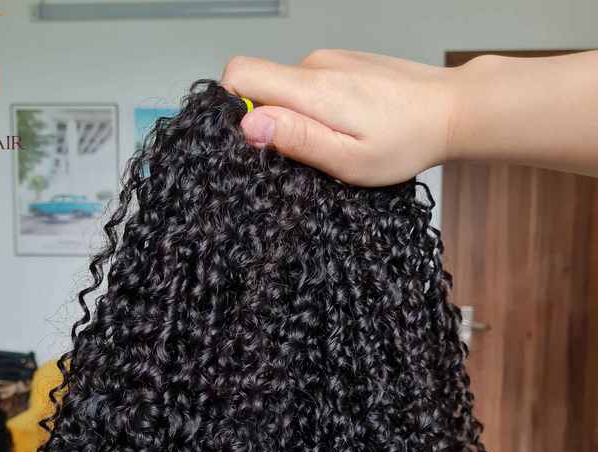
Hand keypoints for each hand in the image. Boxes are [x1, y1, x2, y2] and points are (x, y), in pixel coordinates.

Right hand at [220, 49, 459, 185]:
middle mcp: (314, 65)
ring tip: (333, 141)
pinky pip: (307, 85)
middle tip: (303, 153)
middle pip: (259, 85)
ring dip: (294, 118)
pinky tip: (345, 125)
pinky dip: (313, 109)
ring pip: (284, 89)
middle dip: (266, 121)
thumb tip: (248, 123)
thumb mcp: (348, 159)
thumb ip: (296, 139)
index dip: (231, 106)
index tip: (251, 139)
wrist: (451, 109)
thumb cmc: (405, 141)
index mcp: (312, 88)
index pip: (239, 73)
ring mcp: (329, 60)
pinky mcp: (341, 63)